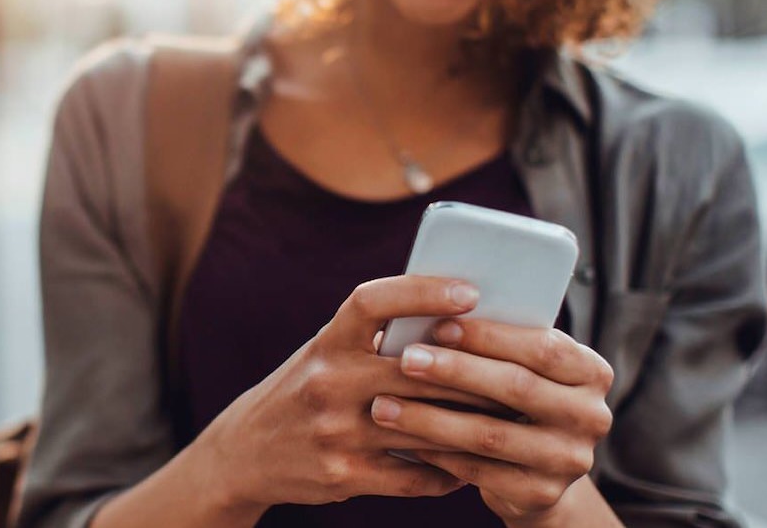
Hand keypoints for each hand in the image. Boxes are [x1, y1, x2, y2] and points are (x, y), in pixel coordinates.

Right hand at [186, 276, 504, 511]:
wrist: (246, 452)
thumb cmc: (303, 390)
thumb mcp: (325, 353)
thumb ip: (375, 338)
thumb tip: (456, 317)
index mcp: (326, 342)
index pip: (373, 301)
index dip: (423, 291)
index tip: (470, 291)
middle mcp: (327, 381)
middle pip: (418, 370)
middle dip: (474, 372)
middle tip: (521, 370)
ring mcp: (335, 431)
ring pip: (425, 426)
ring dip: (472, 425)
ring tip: (510, 420)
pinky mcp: (344, 474)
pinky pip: (414, 475)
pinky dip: (448, 472)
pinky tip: (470, 466)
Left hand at [368, 318, 614, 524]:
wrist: (535, 473)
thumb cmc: (515, 400)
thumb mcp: (522, 368)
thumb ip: (498, 345)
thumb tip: (435, 311)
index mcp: (592, 373)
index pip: (543, 347)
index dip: (490, 336)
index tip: (439, 324)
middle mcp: (592, 417)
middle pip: (516, 387)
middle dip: (455, 371)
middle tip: (405, 359)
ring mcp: (569, 460)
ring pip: (490, 434)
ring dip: (431, 418)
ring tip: (384, 405)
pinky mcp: (541, 495)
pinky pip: (478, 471)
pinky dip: (437, 453)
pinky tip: (403, 440)